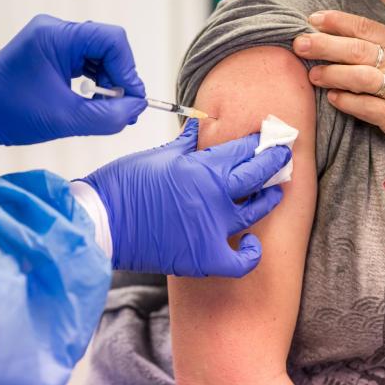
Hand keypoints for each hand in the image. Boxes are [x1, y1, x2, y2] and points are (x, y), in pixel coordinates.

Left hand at [0, 14, 146, 149]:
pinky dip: (96, 82)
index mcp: (55, 37)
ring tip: (108, 109)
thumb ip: (108, 116)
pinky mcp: (53, 53)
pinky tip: (94, 102)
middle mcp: (56, 31)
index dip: (128, 69)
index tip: (131, 99)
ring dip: (109, 82)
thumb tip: (138, 108)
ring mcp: (54, 40)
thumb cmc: (8, 113)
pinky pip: (87, 62)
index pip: (112, 40)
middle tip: (122, 109)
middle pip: (109, 46)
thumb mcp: (64, 119)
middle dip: (119, 78)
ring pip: (101, 55)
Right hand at [81, 119, 291, 277]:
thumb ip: (186, 143)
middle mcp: (215, 196)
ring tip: (274, 190)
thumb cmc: (124, 186)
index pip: (244, 149)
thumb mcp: (158, 155)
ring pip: (257, 210)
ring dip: (270, 198)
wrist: (101, 224)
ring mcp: (213, 228)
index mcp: (203, 168)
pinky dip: (251, 253)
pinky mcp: (204, 257)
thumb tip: (198, 125)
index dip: (260, 142)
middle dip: (275, 160)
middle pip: (260, 174)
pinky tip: (251, 242)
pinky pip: (241, 260)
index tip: (268, 137)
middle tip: (283, 154)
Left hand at [293, 11, 384, 178]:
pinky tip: (332, 99)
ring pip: (360, 76)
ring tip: (313, 75)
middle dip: (324, 45)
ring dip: (332, 74)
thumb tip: (338, 39)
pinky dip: (347, 102)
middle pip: (357, 49)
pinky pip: (367, 107)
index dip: (337, 22)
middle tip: (300, 44)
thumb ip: (379, 49)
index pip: (365, 27)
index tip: (312, 19)